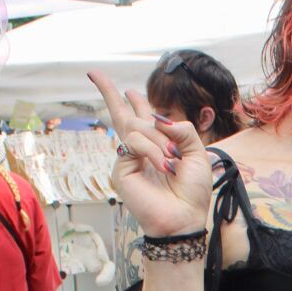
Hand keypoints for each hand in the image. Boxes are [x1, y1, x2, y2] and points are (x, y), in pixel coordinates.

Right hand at [87, 70, 211, 239]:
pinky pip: (134, 143)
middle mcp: (140, 149)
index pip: (142, 118)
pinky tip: (164, 166)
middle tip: (94, 72)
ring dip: (158, 141)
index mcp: (158, 145)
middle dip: (109, 92)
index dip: (132, 101)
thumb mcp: (197, 154)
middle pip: (122, 114)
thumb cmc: (192, 191)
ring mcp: (128, 158)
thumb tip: (158, 118)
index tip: (125, 89)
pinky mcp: (121, 168)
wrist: (184, 218)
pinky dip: (152, 150)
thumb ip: (183, 130)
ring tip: (172, 162)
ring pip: (137, 127)